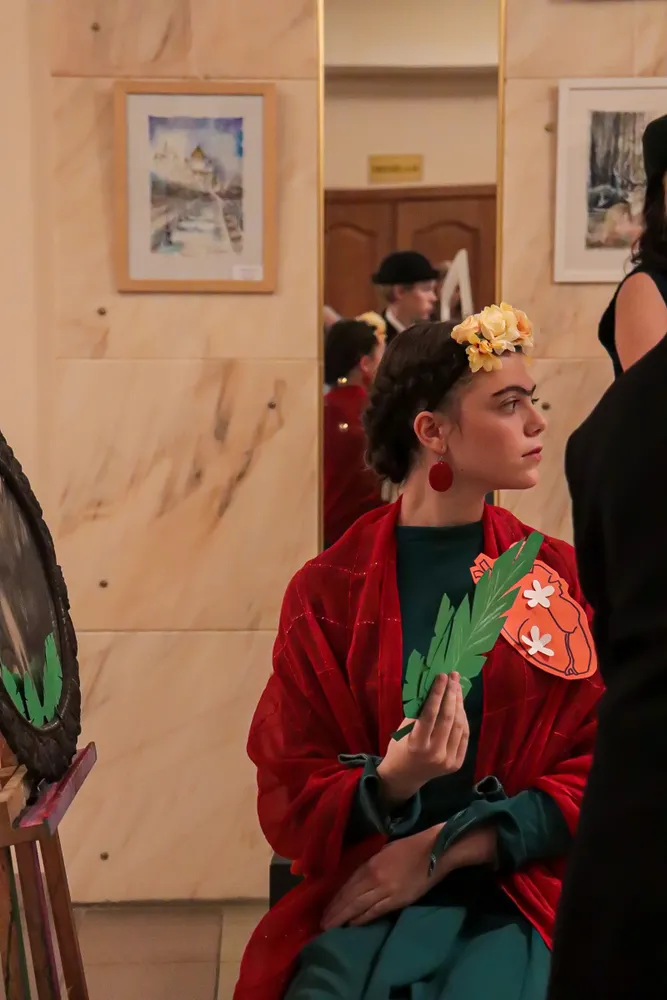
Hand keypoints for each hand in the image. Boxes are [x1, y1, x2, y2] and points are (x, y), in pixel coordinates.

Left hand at [321, 823, 498, 930]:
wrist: (434, 851)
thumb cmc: (409, 846)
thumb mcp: (382, 849)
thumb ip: (368, 863)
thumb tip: (354, 878)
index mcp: (371, 864)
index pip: (347, 886)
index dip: (335, 899)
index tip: (324, 909)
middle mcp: (375, 879)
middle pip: (350, 899)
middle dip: (335, 913)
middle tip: (322, 924)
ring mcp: (387, 891)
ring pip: (360, 908)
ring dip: (345, 918)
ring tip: (333, 927)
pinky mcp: (399, 901)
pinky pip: (376, 912)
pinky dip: (362, 919)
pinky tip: (353, 924)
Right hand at [377, 672, 468, 804]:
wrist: (405, 777)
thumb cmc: (399, 749)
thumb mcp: (402, 731)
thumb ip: (417, 714)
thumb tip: (432, 689)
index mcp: (417, 745)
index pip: (430, 715)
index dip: (437, 694)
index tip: (442, 676)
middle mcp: (435, 753)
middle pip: (447, 718)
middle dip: (451, 694)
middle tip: (453, 676)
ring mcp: (448, 760)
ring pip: (458, 726)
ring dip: (459, 704)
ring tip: (457, 687)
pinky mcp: (456, 763)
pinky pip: (463, 736)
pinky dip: (462, 719)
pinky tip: (459, 705)